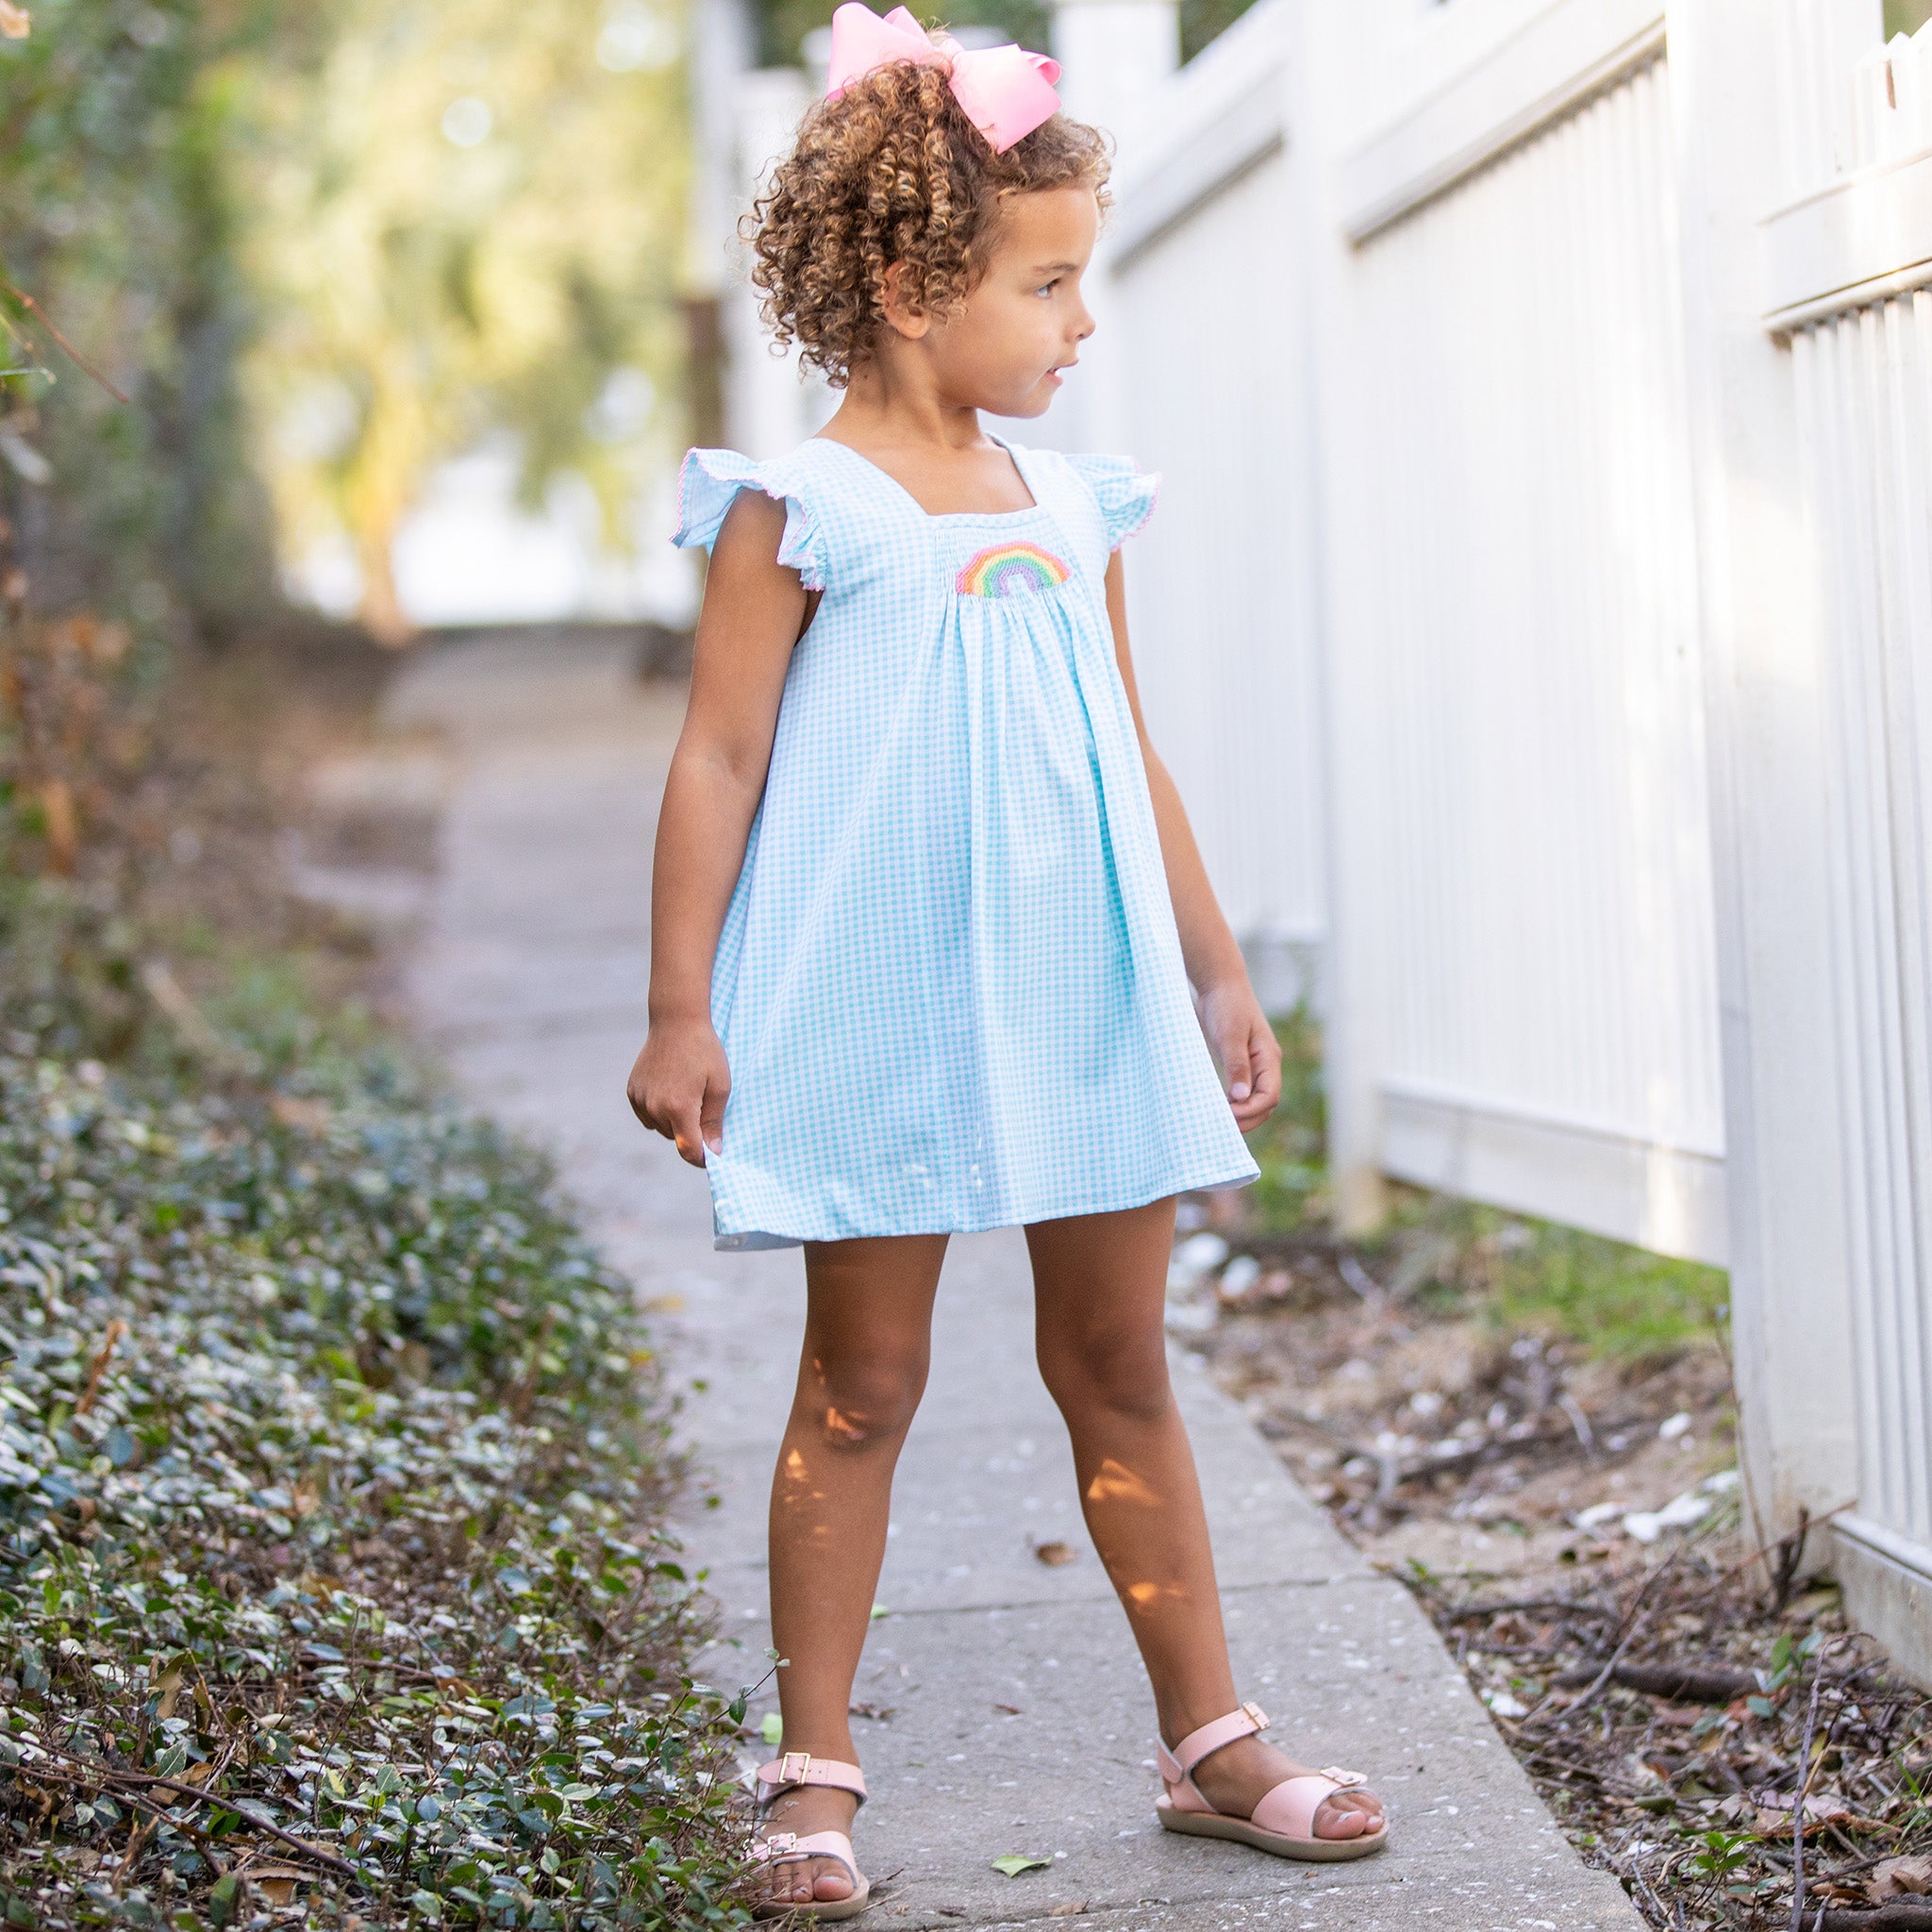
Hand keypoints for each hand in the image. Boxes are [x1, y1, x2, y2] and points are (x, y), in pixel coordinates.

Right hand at [626, 1017, 730, 1167]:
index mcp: (679, 1107)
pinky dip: (659, 1111)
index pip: (688, 1150)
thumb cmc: (704, 1051)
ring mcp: (641, 1099)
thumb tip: (713, 1153)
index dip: (702, 1158)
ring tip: (687, 1093)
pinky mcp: (632, 1092)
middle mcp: (655, 1107)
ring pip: (661, 1128)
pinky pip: (648, 1116)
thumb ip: (714, 1122)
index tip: (712, 1156)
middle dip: (691, 1133)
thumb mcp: (720, 1086)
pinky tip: (670, 1090)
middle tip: (704, 1107)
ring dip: (674, 1122)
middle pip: (675, 1139)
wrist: (676, 1021)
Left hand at [1196, 977, 1280, 1132]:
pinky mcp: (1240, 1063)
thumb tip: (1239, 1098)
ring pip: (1255, 1100)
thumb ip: (1236, 1066)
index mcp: (1269, 1057)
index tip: (1228, 1115)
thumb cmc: (1227, 1005)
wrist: (1220, 984)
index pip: (1270, 1095)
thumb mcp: (1230, 1035)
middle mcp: (1265, 1064)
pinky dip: (1234, 1104)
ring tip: (1218, 1122)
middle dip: (1247, 1118)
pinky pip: (1242, 1091)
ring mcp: (1254, 1065)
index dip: (1252, 1110)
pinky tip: (1217, 1108)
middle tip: (1221, 1127)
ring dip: (1241, 1114)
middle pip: (1266, 1103)